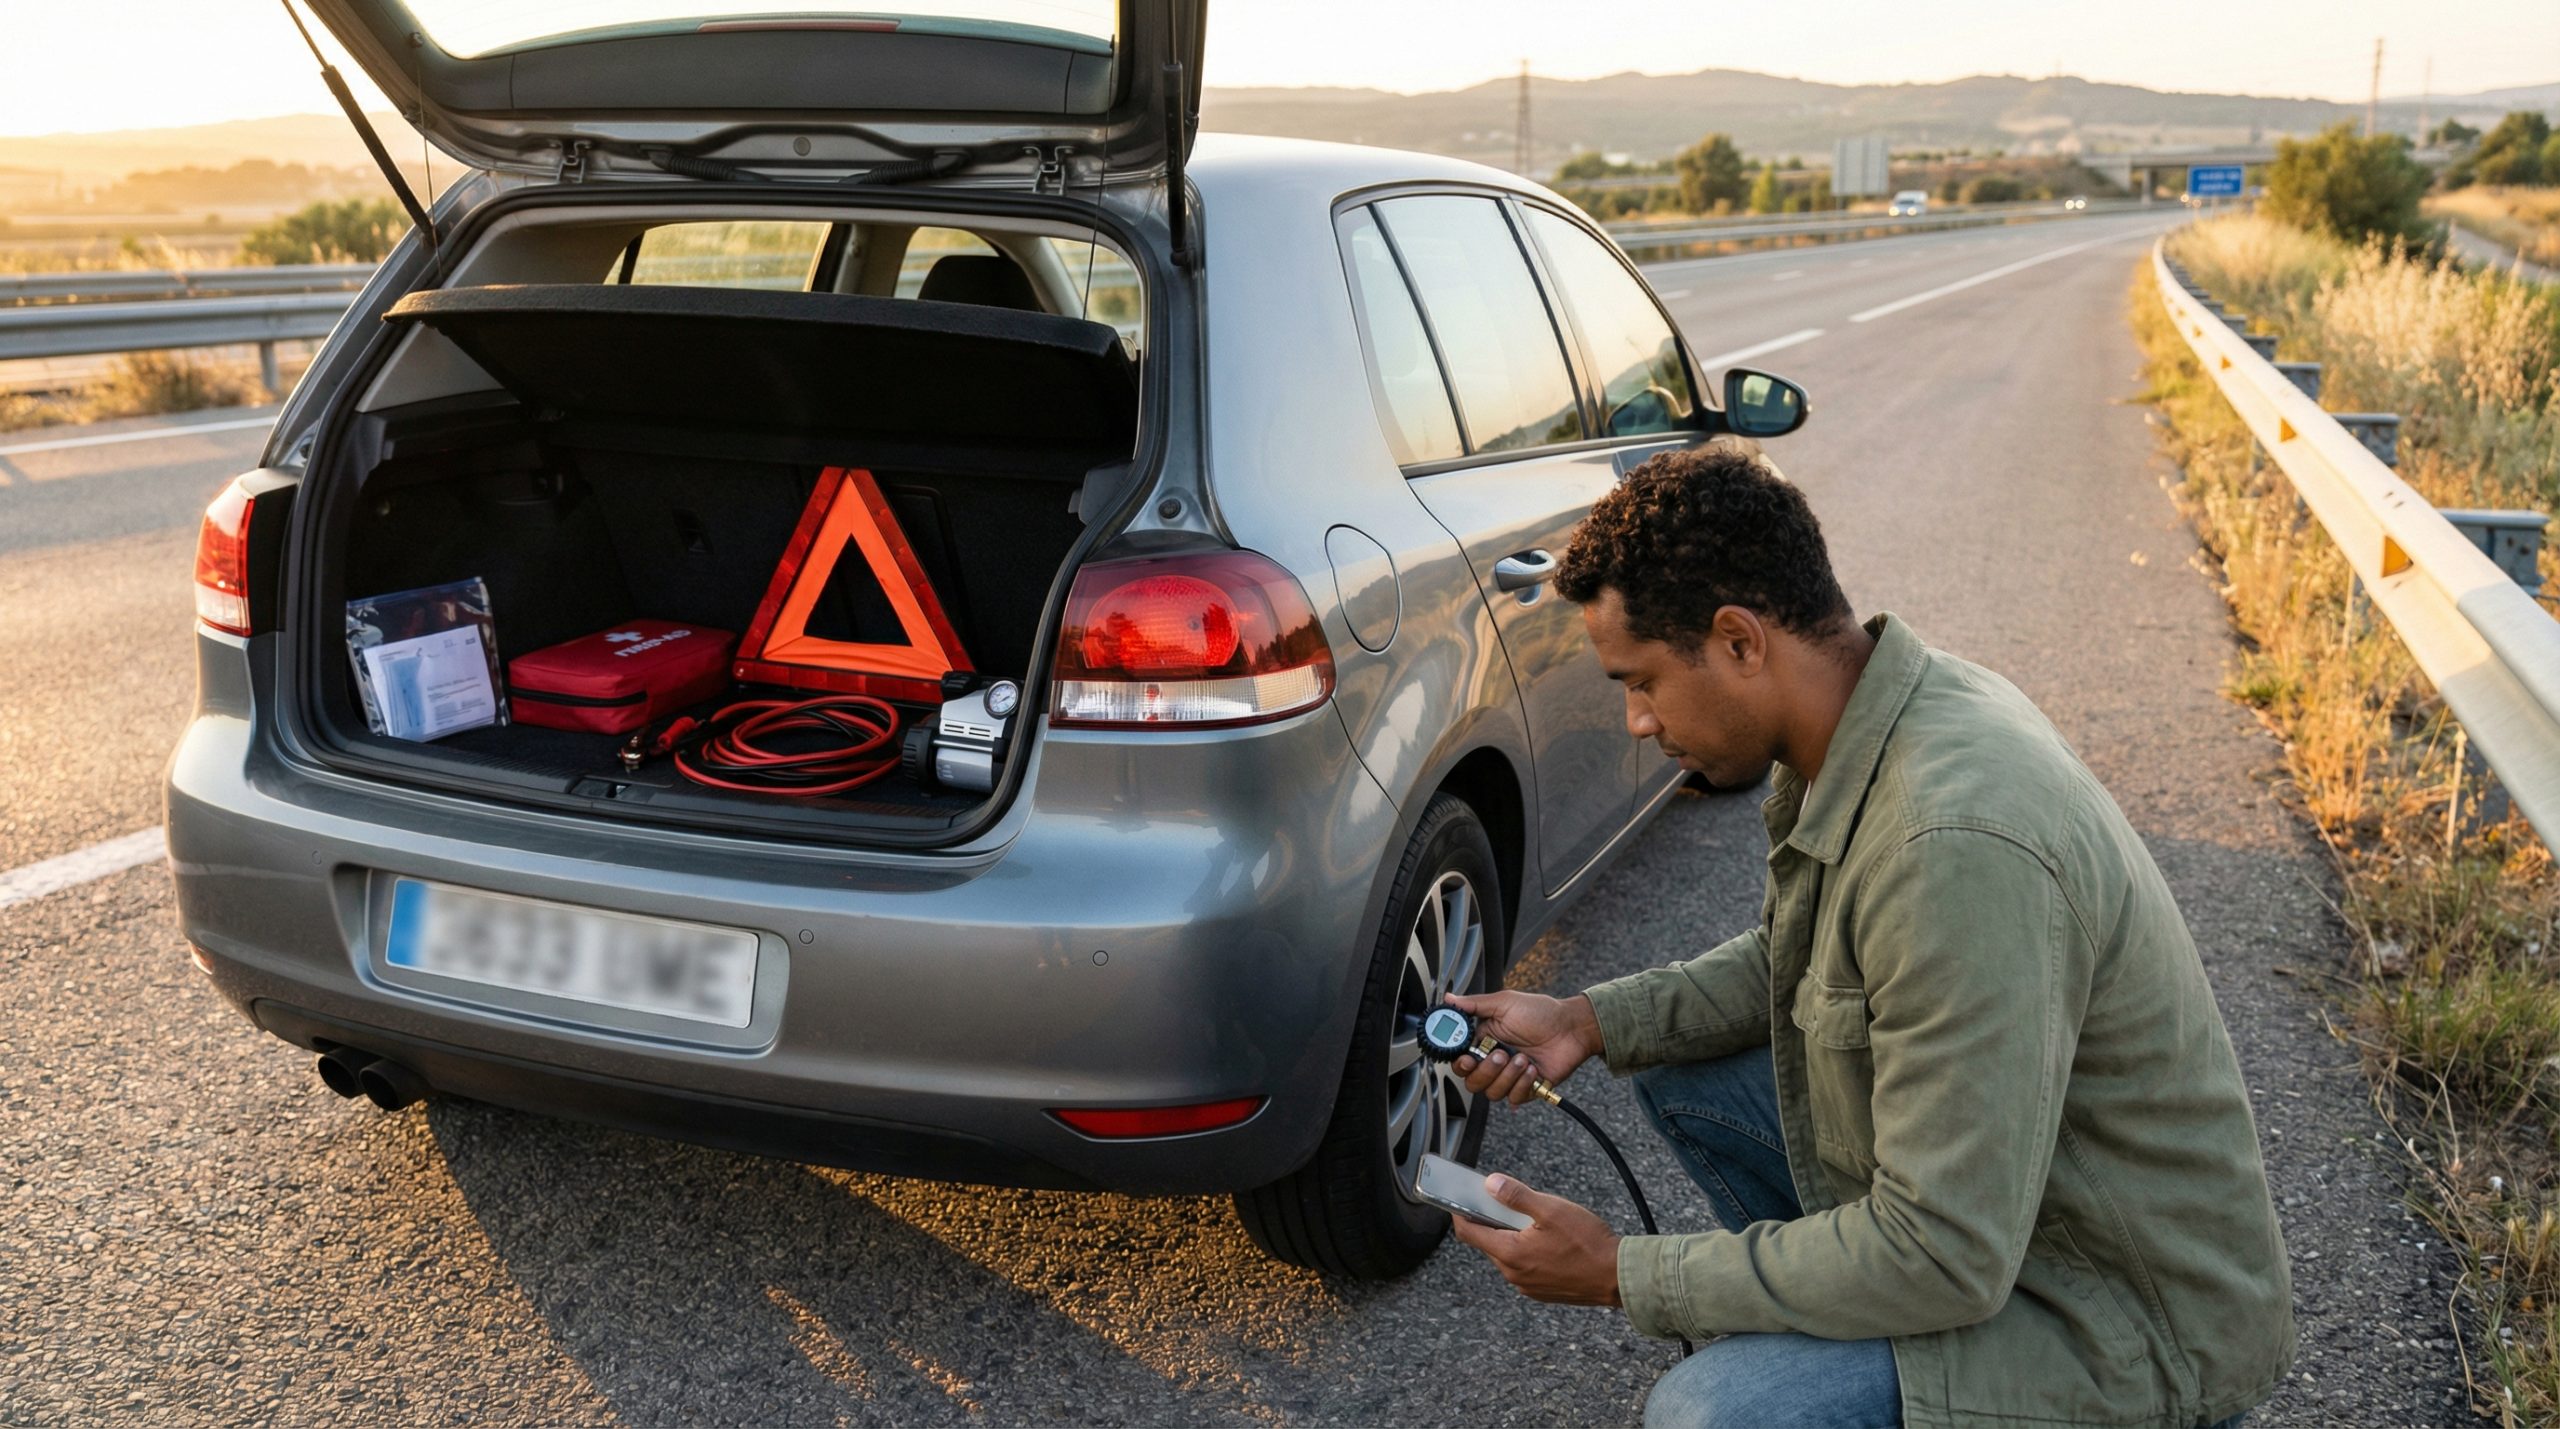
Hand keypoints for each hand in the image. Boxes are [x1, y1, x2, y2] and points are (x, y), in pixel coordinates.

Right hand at [1441, 990, 1601, 1105]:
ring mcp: (1509, 1077)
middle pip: (1472, 1082)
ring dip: (1507, 1076)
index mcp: (1484, 1041)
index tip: (1468, 1059)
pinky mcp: (1526, 1089)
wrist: (1571, 1028)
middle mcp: (1494, 1062)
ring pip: (1492, 1092)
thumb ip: (1474, 1005)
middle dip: (1486, 1071)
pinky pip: (1513, 1098)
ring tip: (1523, 1058)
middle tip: (1502, 1054)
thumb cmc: (1541, 1013)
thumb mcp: (1505, 1003)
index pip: (1460, 1061)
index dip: (1460, 1064)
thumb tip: (1449, 999)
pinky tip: (1533, 1068)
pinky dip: (1522, 1084)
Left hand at [1448, 1173, 1621, 1306]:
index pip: (1468, 1233)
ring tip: (1535, 1220)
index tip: (1457, 1197)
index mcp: (1511, 1254)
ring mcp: (1528, 1286)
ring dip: (1511, 1235)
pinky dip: (1526, 1250)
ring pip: (1507, 1254)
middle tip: (1505, 1201)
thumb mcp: (1551, 1209)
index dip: (1459, 1212)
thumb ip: (1517, 1196)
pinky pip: (1523, 1266)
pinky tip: (1548, 1239)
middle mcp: (1514, 1274)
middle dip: (1491, 1221)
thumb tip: (1490, 1185)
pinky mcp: (1542, 1291)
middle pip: (1488, 1243)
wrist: (1619, 1277)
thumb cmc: (1589, 1243)